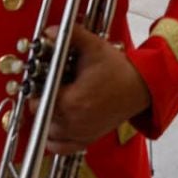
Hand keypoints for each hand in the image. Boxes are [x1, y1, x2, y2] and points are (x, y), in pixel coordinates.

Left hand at [43, 25, 153, 155]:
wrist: (140, 87)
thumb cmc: (118, 70)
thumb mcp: (94, 47)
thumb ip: (71, 36)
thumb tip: (50, 30)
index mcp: (72, 101)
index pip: (39, 100)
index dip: (36, 88)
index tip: (40, 79)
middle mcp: (74, 122)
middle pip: (41, 116)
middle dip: (41, 101)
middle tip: (46, 88)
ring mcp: (81, 133)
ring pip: (48, 133)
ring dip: (46, 119)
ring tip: (51, 103)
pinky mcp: (87, 139)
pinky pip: (61, 147)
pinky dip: (54, 140)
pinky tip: (54, 126)